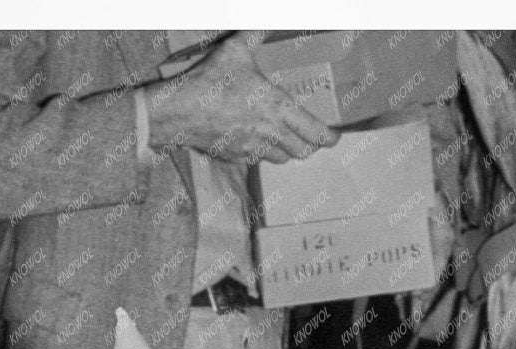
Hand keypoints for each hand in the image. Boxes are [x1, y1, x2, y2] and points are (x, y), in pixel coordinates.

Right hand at [146, 33, 335, 165]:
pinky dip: (264, 153)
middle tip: (312, 135)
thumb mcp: (236, 51)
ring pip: (284, 159)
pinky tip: (256, 139)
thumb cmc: (211, 82)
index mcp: (277, 110)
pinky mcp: (238, 158)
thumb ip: (255, 34)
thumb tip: (267, 19)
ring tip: (285, 136)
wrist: (180, 111)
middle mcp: (271, 135)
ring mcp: (255, 150)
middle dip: (311, 145)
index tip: (335, 135)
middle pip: (304, 152)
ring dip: (288, 150)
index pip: (317, 134)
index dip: (330, 138)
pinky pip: (259, 161)